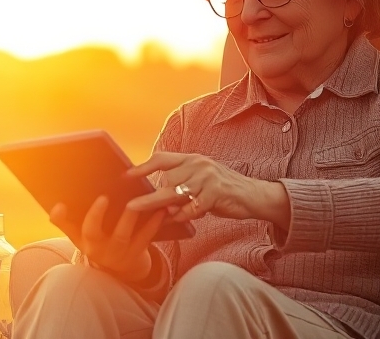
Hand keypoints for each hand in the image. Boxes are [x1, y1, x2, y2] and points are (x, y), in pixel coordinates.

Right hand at [49, 196, 166, 281]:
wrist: (123, 269)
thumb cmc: (98, 244)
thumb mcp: (79, 237)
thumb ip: (66, 221)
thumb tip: (56, 206)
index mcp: (85, 242)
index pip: (77, 229)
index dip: (72, 217)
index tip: (68, 202)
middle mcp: (99, 249)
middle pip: (95, 233)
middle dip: (97, 216)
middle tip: (104, 196)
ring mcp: (118, 252)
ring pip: (122, 235)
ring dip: (129, 216)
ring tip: (136, 198)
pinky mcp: (137, 252)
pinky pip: (145, 237)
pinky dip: (153, 223)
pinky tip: (159, 209)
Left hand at [125, 152, 289, 227]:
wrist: (254, 195)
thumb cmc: (224, 190)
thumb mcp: (202, 179)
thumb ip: (183, 183)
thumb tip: (158, 196)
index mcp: (192, 159)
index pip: (162, 159)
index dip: (142, 167)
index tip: (125, 176)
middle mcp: (198, 164)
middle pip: (165, 180)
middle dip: (150, 196)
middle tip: (131, 206)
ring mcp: (207, 178)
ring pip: (176, 194)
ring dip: (163, 208)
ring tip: (153, 217)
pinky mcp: (215, 193)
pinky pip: (191, 208)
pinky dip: (182, 216)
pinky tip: (177, 220)